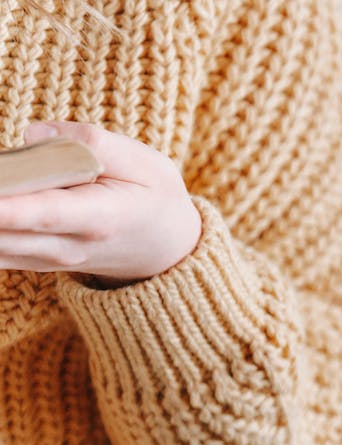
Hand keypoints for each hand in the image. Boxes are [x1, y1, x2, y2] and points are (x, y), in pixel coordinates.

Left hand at [0, 120, 201, 283]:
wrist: (170, 251)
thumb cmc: (156, 199)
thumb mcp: (146, 163)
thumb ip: (93, 142)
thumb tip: (34, 135)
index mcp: (100, 217)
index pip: (41, 211)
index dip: (3, 205)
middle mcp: (70, 244)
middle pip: (4, 231)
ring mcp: (50, 258)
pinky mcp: (35, 260)